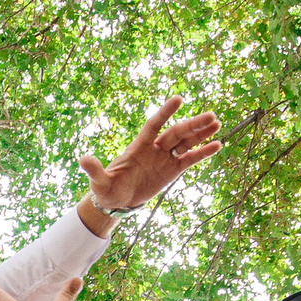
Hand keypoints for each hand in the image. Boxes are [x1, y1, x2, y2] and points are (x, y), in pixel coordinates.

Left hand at [83, 95, 221, 212]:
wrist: (116, 201)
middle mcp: (154, 149)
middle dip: (192, 125)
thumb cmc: (106, 189)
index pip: (154, 125)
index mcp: (138, 147)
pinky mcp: (171, 171)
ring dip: (200, 134)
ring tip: (217, 123)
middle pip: (175, 133)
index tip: (179, 99)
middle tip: (211, 115)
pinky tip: (217, 145)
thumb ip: (95, 170)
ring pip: (185, 143)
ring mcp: (164, 159)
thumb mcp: (99, 182)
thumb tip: (83, 159)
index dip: (165, 112)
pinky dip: (202, 153)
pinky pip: (189, 160)